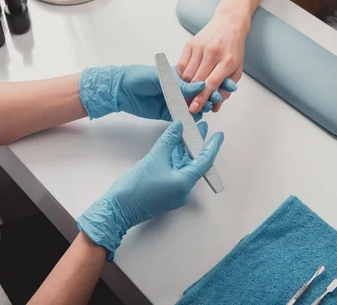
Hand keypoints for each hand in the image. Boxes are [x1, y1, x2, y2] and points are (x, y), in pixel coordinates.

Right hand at [77, 121, 223, 259]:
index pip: (205, 162)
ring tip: (188, 133)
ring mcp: (174, 192)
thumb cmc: (135, 187)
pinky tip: (175, 147)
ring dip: (186, 151)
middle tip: (200, 128)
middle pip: (195, 164)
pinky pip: (176, 173)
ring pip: (184, 168)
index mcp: (184, 183)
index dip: (212, 146)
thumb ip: (169, 140)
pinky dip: (176, 159)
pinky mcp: (166, 192)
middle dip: (197, 145)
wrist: (117, 209)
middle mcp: (183, 190)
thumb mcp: (154, 158)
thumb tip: (179, 127)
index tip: (218, 135)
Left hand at [80, 65, 220, 120]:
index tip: (227, 84)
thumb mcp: (159, 77)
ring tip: (209, 107)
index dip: (215, 81)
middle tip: (218, 97)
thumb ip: (179, 84)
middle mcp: (179, 89)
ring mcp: (174, 102)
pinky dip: (191, 119)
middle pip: (201, 94)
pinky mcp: (168, 113)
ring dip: (203, 107)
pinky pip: (183, 118)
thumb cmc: (137, 76)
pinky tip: (197, 117)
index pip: (201, 79)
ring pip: (194, 106)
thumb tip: (197, 86)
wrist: (119, 90)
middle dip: (211, 95)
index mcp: (179, 77)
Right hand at [177, 10, 247, 113]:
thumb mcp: (237, 69)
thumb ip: (227, 89)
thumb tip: (215, 107)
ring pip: (187, 74)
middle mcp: (213, 53)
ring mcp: (200, 47)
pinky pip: (181, 65)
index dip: (202, 97)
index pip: (211, 83)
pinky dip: (181, 76)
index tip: (194, 108)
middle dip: (191, 96)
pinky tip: (186, 80)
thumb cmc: (233, 49)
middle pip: (196, 80)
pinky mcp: (190, 44)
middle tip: (188, 105)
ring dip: (185, 87)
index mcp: (227, 61)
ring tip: (186, 94)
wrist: (228, 24)